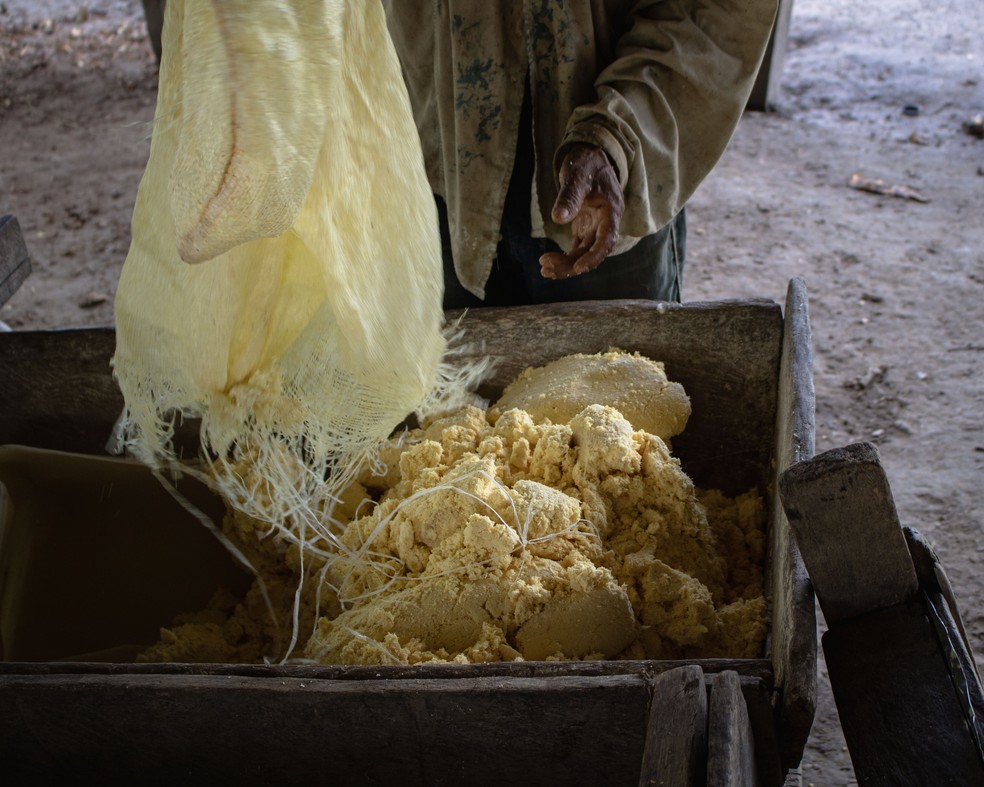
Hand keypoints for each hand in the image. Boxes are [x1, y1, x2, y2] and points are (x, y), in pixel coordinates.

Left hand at [539, 144, 623, 278]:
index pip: (606, 240)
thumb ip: (570, 196)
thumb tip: (558, 218)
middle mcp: (605, 223)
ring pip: (583, 252)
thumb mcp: (577, 175)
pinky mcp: (585, 228)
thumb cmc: (586, 163)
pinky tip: (549, 262)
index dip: (594, 256)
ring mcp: (595, 227)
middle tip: (546, 266)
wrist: (589, 156)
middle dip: (571, 263)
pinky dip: (565, 257)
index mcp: (611, 212)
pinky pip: (577, 248)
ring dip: (566, 263)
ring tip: (544, 267)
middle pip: (592, 251)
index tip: (578, 267)